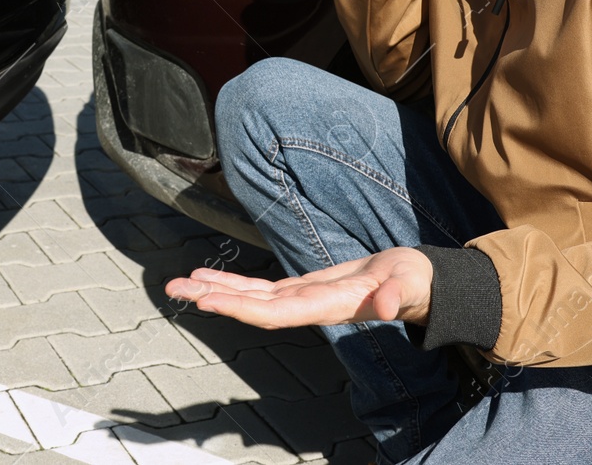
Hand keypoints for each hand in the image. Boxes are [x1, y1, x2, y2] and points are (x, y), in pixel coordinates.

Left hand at [164, 247, 432, 328]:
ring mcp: (302, 300)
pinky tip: (210, 279)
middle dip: (213, 299)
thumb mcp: (409, 283)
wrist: (418, 284)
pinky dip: (234, 284)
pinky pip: (261, 289)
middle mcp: (307, 308)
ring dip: (215, 291)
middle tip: (173, 289)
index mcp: (327, 307)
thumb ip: (395, 295)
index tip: (207, 301)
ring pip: (251, 298)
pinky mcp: (303, 289)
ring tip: (180, 284)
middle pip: (252, 307)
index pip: (275, 312)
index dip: (240, 307)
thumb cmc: (415, 283)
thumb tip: (383, 305)